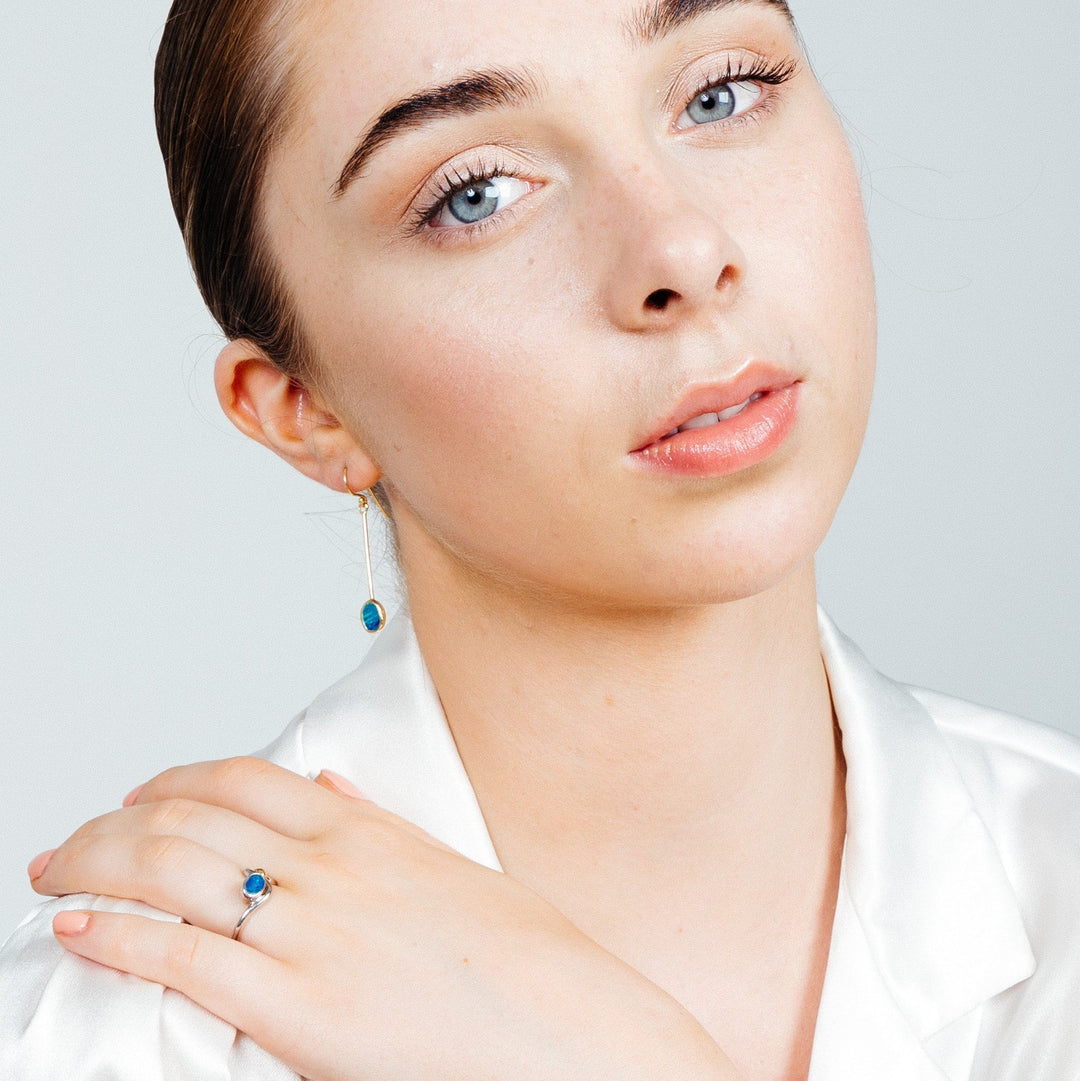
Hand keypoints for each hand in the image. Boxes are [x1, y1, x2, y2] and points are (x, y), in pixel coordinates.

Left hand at [30, 757, 738, 1080]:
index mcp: (368, 832)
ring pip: (170, 870)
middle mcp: (330, 867)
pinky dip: (119, 935)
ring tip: (59, 873)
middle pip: (188, 817)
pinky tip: (83, 927)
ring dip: (98, 865)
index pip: (242, 778)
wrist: (571, 1031)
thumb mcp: (455, 872)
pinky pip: (182, 955)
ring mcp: (310, 931)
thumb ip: (384, 829)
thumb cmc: (526, 961)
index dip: (172, 781)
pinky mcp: (296, 1005)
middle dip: (113, 822)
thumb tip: (334, 794)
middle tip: (74, 839)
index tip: (138, 796)